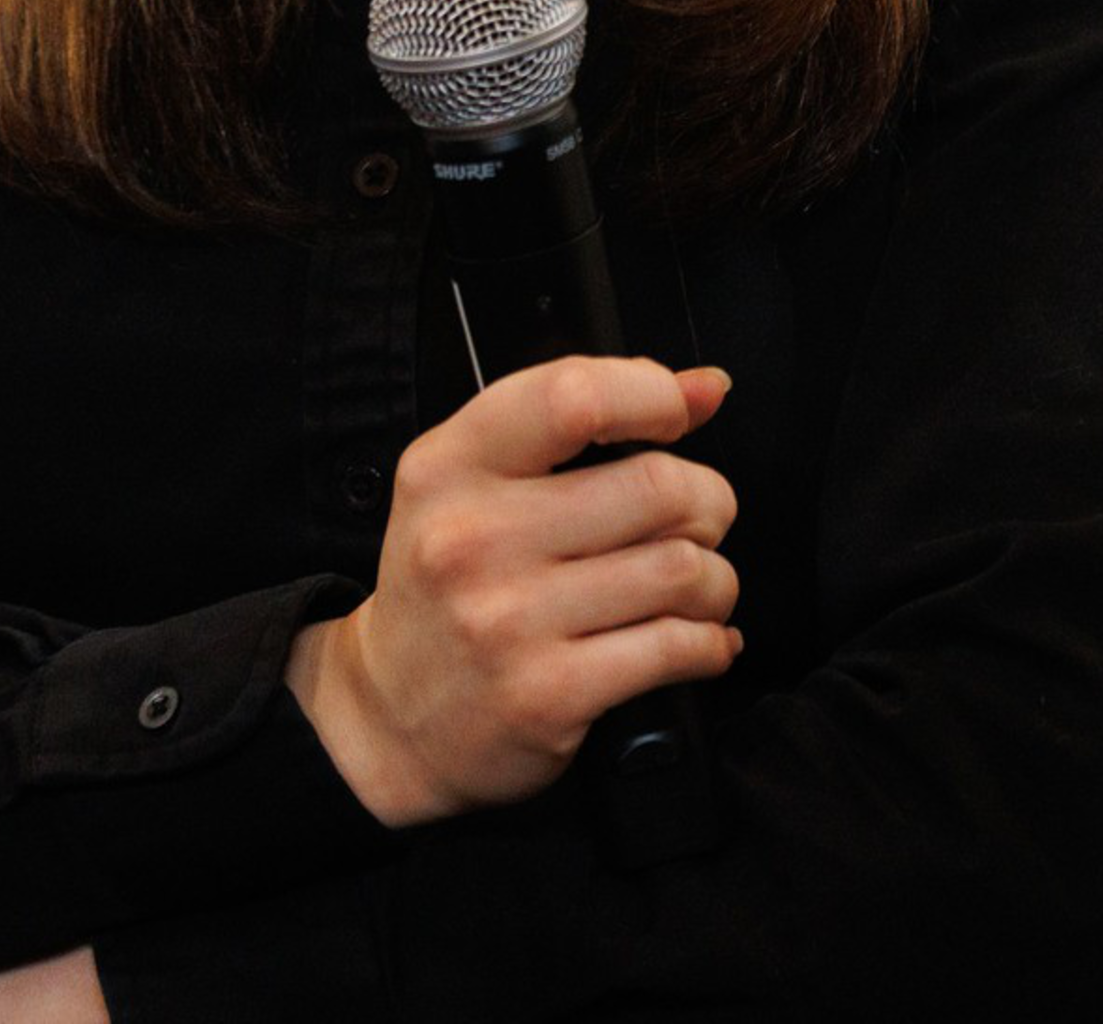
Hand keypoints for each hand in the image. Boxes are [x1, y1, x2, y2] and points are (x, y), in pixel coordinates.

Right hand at [286, 355, 741, 826]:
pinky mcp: (548, 694)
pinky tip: (696, 641)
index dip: (652, 395)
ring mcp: (509, 621)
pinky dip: (711, 642)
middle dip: (708, 501)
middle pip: (658, 486)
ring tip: (694, 587)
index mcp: (450, 467)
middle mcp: (473, 538)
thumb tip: (704, 388)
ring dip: (714, 579)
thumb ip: (581, 422)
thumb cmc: (446, 585)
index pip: (574, 396)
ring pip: (682, 569)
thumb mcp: (474, 483)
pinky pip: (678, 647)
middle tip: (698, 520)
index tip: (678, 415)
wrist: (388, 715)